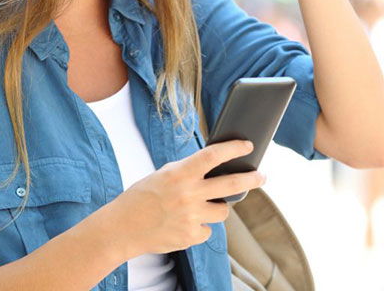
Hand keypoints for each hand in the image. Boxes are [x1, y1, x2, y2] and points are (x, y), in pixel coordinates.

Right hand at [109, 139, 264, 258]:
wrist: (122, 228)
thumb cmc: (141, 197)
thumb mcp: (163, 175)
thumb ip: (188, 172)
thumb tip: (215, 167)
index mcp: (180, 173)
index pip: (214, 156)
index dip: (234, 149)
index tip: (248, 146)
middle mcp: (188, 194)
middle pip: (232, 184)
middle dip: (252, 179)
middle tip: (261, 176)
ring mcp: (191, 217)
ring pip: (222, 210)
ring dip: (217, 207)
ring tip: (200, 206)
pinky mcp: (190, 236)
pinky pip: (207, 229)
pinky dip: (199, 226)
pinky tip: (182, 223)